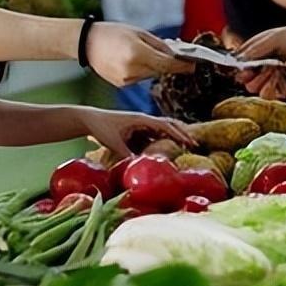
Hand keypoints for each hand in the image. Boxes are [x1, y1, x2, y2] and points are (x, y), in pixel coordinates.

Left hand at [80, 108, 196, 156]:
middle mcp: (144, 120)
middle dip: (182, 133)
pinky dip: (164, 140)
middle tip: (195, 144)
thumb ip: (127, 154)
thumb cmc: (101, 128)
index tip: (190, 143)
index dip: (179, 134)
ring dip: (175, 136)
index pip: (165, 126)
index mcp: (141, 119)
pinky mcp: (137, 129)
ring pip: (163, 129)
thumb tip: (140, 166)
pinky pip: (154, 134)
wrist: (90, 120)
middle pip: (169, 124)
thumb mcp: (114, 143)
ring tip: (187, 146)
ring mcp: (141, 124)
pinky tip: (170, 149)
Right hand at [86, 22, 193, 86]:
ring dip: (154, 66)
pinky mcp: (122, 84)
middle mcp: (133, 70)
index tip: (193, 65)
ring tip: (142, 52)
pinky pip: (140, 78)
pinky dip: (142, 70)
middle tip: (174, 54)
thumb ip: (159, 45)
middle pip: (161, 70)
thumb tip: (177, 54)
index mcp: (138, 54)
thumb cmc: (113, 32)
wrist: (87, 43)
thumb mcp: (139, 32)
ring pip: (151, 74)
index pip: (168, 64)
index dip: (182, 66)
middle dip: (168, 63)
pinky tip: (131, 59)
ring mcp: (126, 79)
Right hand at [235, 24, 285, 98]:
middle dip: (245, 75)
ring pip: (253, 87)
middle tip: (248, 73)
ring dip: (257, 80)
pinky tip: (274, 78)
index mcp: (260, 50)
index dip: (238, 64)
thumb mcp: (272, 38)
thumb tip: (238, 63)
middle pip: (244, 76)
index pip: (241, 60)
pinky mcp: (283, 89)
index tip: (238, 65)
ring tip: (269, 71)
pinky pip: (266, 94)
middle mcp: (265, 64)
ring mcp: (273, 78)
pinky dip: (267, 88)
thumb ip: (253, 49)